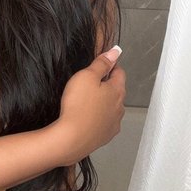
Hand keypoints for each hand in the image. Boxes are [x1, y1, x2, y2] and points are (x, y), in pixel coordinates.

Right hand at [58, 46, 125, 164]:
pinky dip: (98, 118)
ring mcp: (113, 123)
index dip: (110, 66)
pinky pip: (104, 122)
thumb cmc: (77, 105)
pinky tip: (86, 117)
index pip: (119, 72)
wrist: (71, 138)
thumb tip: (115, 51)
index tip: (100, 65)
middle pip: (117, 90)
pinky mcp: (105, 136)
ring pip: (111, 107)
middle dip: (106, 85)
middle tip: (89, 83)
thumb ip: (101, 63)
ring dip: (103, 103)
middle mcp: (120, 107)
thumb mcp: (86, 76)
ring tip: (86, 101)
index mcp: (117, 90)